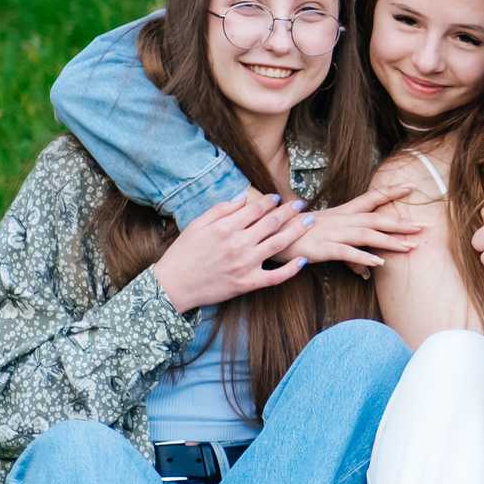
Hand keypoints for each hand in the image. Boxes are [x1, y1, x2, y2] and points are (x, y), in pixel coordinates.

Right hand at [153, 191, 310, 311]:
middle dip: (289, 211)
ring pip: (278, 245)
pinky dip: (291, 269)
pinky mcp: (247, 283)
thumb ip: (220, 210)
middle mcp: (238, 244)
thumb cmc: (183, 253)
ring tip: (310, 222)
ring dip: (297, 231)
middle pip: (271, 223)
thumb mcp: (197, 225)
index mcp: (225, 228)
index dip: (270, 201)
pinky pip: (275, 276)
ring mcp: (245, 265)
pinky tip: (303, 259)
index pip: (255, 209)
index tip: (278, 197)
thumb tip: (243, 197)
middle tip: (301, 205)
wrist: (174, 285)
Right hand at [292, 185, 424, 275]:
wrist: (275, 233)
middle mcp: (343, 220)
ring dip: (390, 241)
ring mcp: (334, 233)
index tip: (412, 186)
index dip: (391, 192)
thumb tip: (368, 271)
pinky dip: (363, 257)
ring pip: (367, 235)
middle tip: (423, 226)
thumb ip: (353, 255)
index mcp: (345, 212)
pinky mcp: (324, 248)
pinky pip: (347, 252)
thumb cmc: (304, 235)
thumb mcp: (331, 241)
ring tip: (410, 246)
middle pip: (377, 218)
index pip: (372, 197)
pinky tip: (378, 263)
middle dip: (400, 222)